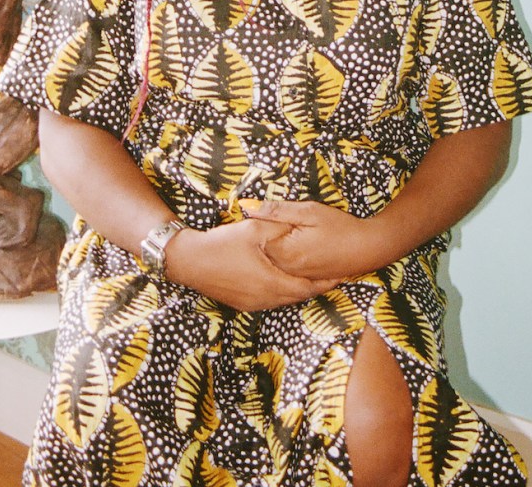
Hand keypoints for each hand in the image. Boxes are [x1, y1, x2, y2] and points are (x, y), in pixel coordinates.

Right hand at [166, 219, 338, 310]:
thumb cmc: (223, 243)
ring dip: (300, 289)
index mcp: (272, 283)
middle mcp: (266, 299)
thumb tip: (301, 228)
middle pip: (299, 296)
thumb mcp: (255, 229)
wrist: (189, 261)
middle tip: (332, 275)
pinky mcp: (243, 304)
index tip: (342, 273)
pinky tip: (285, 279)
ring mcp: (253, 304)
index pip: (309, 287)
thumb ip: (281, 229)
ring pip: (285, 299)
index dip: (327, 280)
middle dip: (317, 285)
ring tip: (314, 276)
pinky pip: (271, 300)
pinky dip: (283, 290)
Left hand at [240, 199, 380, 281]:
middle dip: (264, 239)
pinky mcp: (306, 280)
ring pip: (274, 263)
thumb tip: (247, 206)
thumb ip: (277, 210)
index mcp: (284, 252)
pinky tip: (297, 249)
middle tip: (281, 225)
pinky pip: (287, 271)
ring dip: (275, 250)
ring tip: (291, 237)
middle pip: (262, 253)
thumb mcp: (309, 211)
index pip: (255, 240)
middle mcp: (287, 270)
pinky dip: (286, 260)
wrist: (368, 248)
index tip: (268, 217)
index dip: (258, 226)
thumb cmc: (340, 226)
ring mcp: (297, 277)